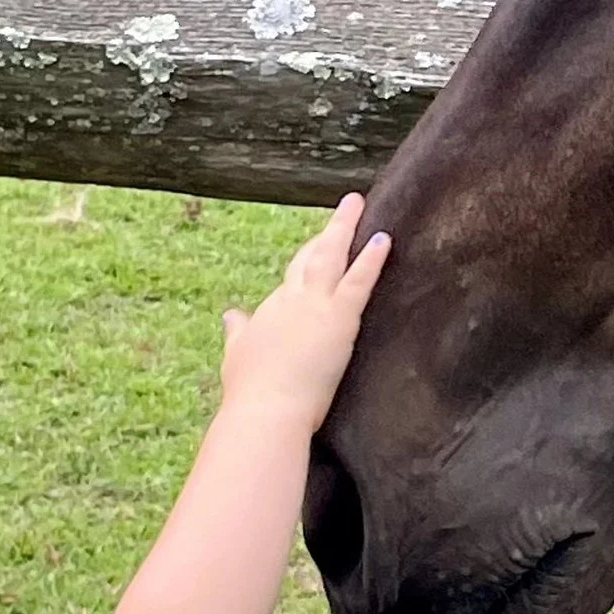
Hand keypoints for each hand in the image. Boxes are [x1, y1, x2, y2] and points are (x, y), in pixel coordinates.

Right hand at [218, 195, 389, 432]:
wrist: (265, 409)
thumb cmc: (250, 391)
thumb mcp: (237, 354)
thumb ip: (237, 332)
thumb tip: (230, 316)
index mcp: (273, 309)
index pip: (294, 276)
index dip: (308, 258)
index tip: (319, 243)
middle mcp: (292, 299)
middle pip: (312, 256)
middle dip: (329, 231)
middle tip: (347, 207)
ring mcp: (316, 305)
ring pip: (332, 256)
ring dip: (345, 228)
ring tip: (358, 204)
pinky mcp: (339, 319)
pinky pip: (359, 280)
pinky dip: (370, 258)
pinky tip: (383, 238)